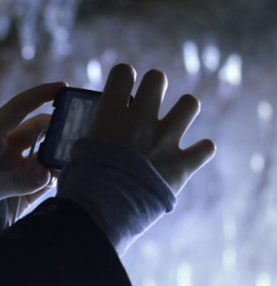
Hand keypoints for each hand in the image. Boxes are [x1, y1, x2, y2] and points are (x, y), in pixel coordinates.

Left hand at [0, 82, 65, 222]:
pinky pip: (47, 179)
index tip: (63, 87)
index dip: (39, 95)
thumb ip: (14, 181)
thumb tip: (47, 172)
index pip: (17, 109)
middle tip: (80, 129)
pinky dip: (59, 176)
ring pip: (46, 154)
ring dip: (60, 154)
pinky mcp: (24, 192)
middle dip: (57, 127)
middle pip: (37, 130)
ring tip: (79, 155)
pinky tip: (71, 178)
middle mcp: (4, 151)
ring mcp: (15, 170)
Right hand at [87, 64, 215, 194]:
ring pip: (189, 104)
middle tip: (149, 103)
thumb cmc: (82, 183)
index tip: (123, 88)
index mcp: (111, 113)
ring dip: (183, 111)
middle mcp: (140, 120)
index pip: (123, 72)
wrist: (101, 213)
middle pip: (158, 79)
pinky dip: (200, 151)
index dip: (124, 78)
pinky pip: (206, 148)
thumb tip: (100, 129)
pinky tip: (191, 155)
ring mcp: (164, 140)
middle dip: (155, 87)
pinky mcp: (182, 165)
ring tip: (175, 122)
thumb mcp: (79, 150)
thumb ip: (97, 133)